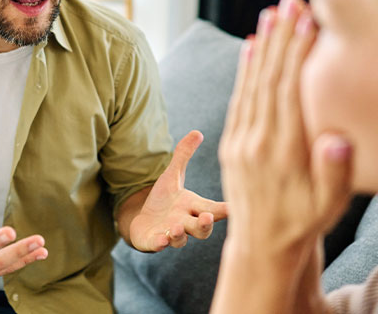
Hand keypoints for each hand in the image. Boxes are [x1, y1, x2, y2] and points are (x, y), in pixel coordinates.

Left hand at [128, 131, 227, 251]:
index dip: (225, 210)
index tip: (235, 208)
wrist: (142, 219)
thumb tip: (197, 132)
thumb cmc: (164, 200)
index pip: (214, 209)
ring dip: (179, 234)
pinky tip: (159, 239)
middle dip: (204, 224)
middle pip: (201, 229)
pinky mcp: (153, 241)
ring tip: (175, 226)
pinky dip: (159, 243)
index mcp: (193, 207)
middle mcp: (185, 223)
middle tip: (206, 217)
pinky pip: (157, 244)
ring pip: (180, 239)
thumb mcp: (172, 176)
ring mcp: (170, 235)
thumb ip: (183, 156)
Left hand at [218, 0, 352, 265]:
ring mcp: (239, 140)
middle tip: (287, 1)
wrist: (261, 245)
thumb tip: (337, 141)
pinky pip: (238, 99)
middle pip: (268, 80)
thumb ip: (333, 174)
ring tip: (269, 15)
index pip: (289, 92)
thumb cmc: (303, 222)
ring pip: (251, 85)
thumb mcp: (328, 207)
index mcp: (282, 152)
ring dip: (261, 47)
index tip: (306, 20)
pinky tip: (250, 49)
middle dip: (280, 38)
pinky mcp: (230, 142)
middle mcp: (256, 141)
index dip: (297, 54)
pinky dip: (244, 72)